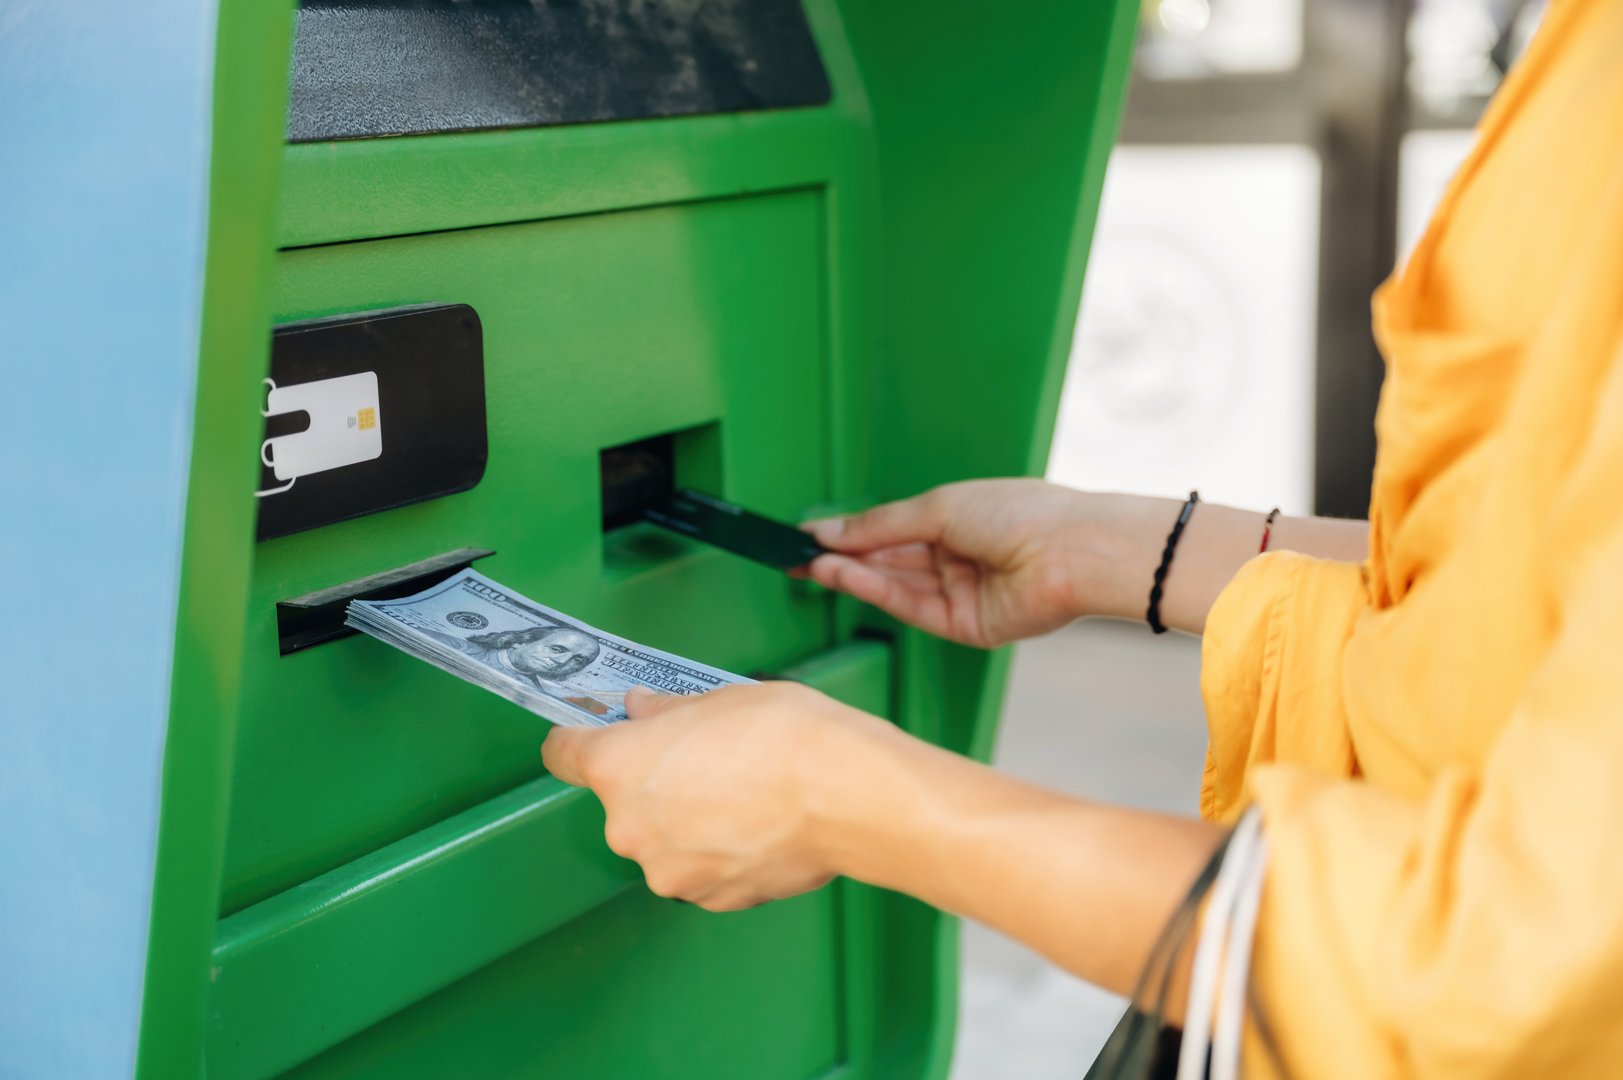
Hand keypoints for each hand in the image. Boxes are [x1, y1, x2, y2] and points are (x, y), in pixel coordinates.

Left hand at [541, 683, 898, 911]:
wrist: (846, 795)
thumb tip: (644, 711)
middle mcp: (630, 828)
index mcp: (620, 768)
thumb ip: (667, 711)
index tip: (588, 733)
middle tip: (703, 757)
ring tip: (743, 793)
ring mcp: (669, 871)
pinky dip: (719, 850)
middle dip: (653, 781)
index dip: (576, 739)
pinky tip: (758, 824)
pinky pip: (700, 867)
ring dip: (687, 820)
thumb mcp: (718, 699)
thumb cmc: (785, 738)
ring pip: (663, 839)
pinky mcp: (710, 899)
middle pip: (622, 800)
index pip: (563, 753)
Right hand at [804, 479, 1123, 646]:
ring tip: (810, 565)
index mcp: (959, 519)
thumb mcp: (938, 507)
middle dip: (843, 557)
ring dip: (851, 574)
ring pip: (894, 585)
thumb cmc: (1020, 514)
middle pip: (889, 560)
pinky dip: (874, 591)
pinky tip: (842, 576)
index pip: (893, 528)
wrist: (1071, 550)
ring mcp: (961, 592)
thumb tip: (830, 530)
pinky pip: (911, 608)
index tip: (808, 533)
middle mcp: (958, 557)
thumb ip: (879, 525)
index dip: (851, 531)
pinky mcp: (964, 625)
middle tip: (795, 556)